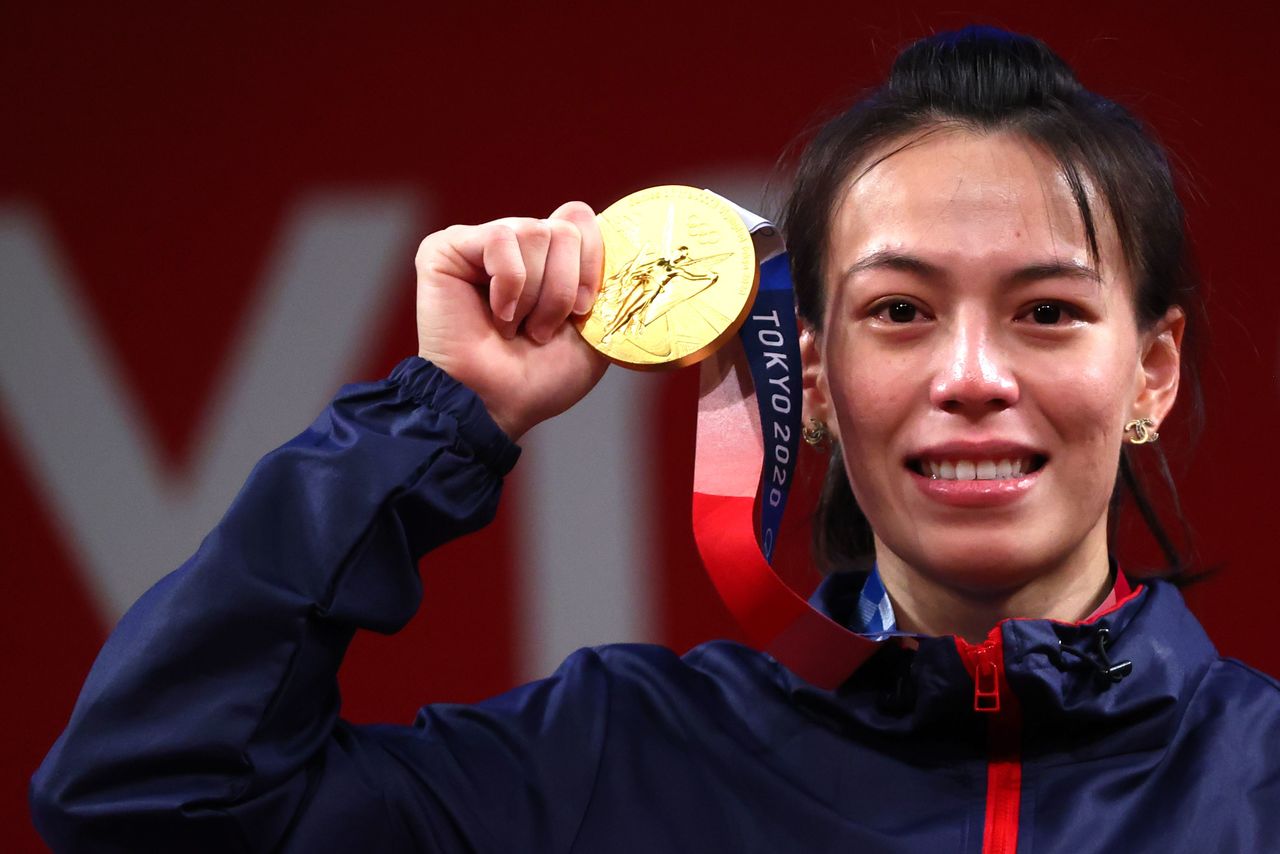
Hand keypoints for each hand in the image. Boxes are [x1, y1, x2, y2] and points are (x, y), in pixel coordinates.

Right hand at [414, 201, 607, 439]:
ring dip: (534, 294)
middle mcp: (514, 245)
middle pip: (564, 228)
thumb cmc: (540, 377)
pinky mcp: (446, 248)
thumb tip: (597, 221)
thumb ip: (604, 277)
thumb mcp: (594, 329)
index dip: (591, 266)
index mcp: (547, 258)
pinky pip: (500, 239)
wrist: (496, 403)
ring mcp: (479, 244)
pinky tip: (496, 314)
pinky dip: (509, 285)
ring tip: (515, 327)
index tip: (582, 312)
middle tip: (540, 330)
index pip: (581, 219)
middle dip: (561, 290)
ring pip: (534, 232)